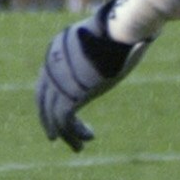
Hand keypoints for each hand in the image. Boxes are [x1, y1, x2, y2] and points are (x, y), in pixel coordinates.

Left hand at [37, 0, 152, 151]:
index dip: (50, 100)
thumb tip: (136, 44)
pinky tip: (89, 138)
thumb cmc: (121, 32)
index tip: (61, 114)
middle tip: (57, 137)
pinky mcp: (69, 95)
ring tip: (78, 148)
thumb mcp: (108, 40)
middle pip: (43, 99)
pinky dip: (75, 134)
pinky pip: (65, 121)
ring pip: (54, 115)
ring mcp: (58, 81)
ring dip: (66, 135)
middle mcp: (52, 65)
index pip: (46, 80)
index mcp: (57, 49)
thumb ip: (108, 49)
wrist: (116, 31)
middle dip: (49, 121)